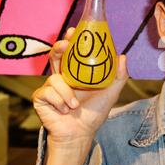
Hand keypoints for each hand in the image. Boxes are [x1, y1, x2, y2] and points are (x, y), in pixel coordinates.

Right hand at [32, 27, 128, 144]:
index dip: (71, 40)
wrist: (81, 133)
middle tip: (65, 45)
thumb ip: (118, 75)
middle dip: (59, 48)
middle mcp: (63, 77)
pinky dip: (60, 102)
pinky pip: (48, 92)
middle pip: (56, 56)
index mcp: (77, 73)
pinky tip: (64, 110)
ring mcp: (50, 87)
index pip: (72, 52)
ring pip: (54, 78)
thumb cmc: (94, 112)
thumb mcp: (111, 92)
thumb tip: (123, 56)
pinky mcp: (41, 98)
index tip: (74, 31)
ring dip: (66, 93)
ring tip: (74, 106)